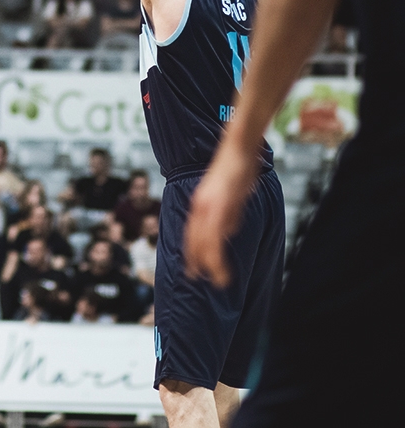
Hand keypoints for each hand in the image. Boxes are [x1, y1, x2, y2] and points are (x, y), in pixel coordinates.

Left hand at [184, 138, 258, 287]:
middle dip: (195, 262)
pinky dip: (217, 255)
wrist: (238, 148)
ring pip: (204, 244)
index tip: (191, 267)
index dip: (191, 251)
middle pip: (193, 241)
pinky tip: (220, 266)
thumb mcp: (231, 196)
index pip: (191, 233)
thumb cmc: (238, 169)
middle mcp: (199, 207)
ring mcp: (207, 207)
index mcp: (199, 204)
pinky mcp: (219, 207)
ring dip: (210, 265)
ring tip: (218, 281)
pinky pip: (214, 236)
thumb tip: (226, 233)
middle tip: (195, 279)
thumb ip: (228, 215)